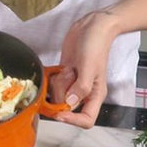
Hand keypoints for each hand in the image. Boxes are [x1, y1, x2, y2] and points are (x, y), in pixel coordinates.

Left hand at [49, 11, 117, 127]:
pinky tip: (56, 69)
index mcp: (95, 94)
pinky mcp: (65, 72)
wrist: (92, 26)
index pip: (86, 119)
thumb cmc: (95, 45)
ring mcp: (73, 81)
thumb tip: (69, 103)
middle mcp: (83, 91)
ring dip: (57, 83)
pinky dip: (51, 78)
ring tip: (64, 69)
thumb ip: (81, 87)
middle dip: (60, 95)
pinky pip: (54, 82)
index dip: (73, 120)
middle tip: (64, 78)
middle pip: (67, 107)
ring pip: (58, 94)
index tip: (59, 112)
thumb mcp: (89, 67)